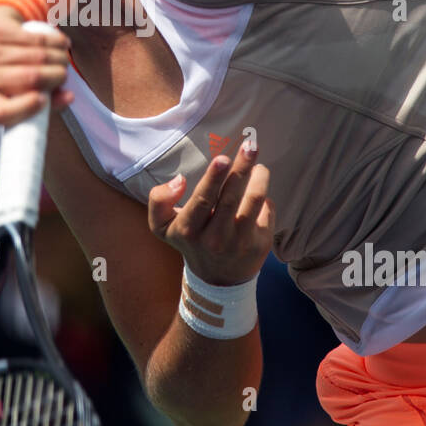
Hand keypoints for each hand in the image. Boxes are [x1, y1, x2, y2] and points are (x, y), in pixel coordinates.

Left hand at [0, 5, 74, 126]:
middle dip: (56, 76)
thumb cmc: (10, 76)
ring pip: (36, 56)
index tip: (44, 99)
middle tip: (63, 75)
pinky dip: (55, 42)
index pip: (1, 112)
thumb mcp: (22, 96)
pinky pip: (36, 38)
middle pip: (28, 78)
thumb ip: (47, 102)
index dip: (26, 107)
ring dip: (59, 58)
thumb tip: (69, 97)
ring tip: (64, 60)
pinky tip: (63, 44)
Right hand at [147, 139, 274, 285]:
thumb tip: (180, 180)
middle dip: (242, 168)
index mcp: (188, 230)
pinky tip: (256, 193)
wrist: (218, 279)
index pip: (203, 200)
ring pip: (254, 201)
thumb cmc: (189, 240)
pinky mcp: (260, 244)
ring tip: (258, 165)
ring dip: (259, 178)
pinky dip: (263, 196)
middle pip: (231, 197)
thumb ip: (159, 200)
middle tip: (250, 146)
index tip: (222, 158)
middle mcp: (215, 239)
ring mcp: (240, 243)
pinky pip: (266, 210)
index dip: (213, 179)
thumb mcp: (162, 226)